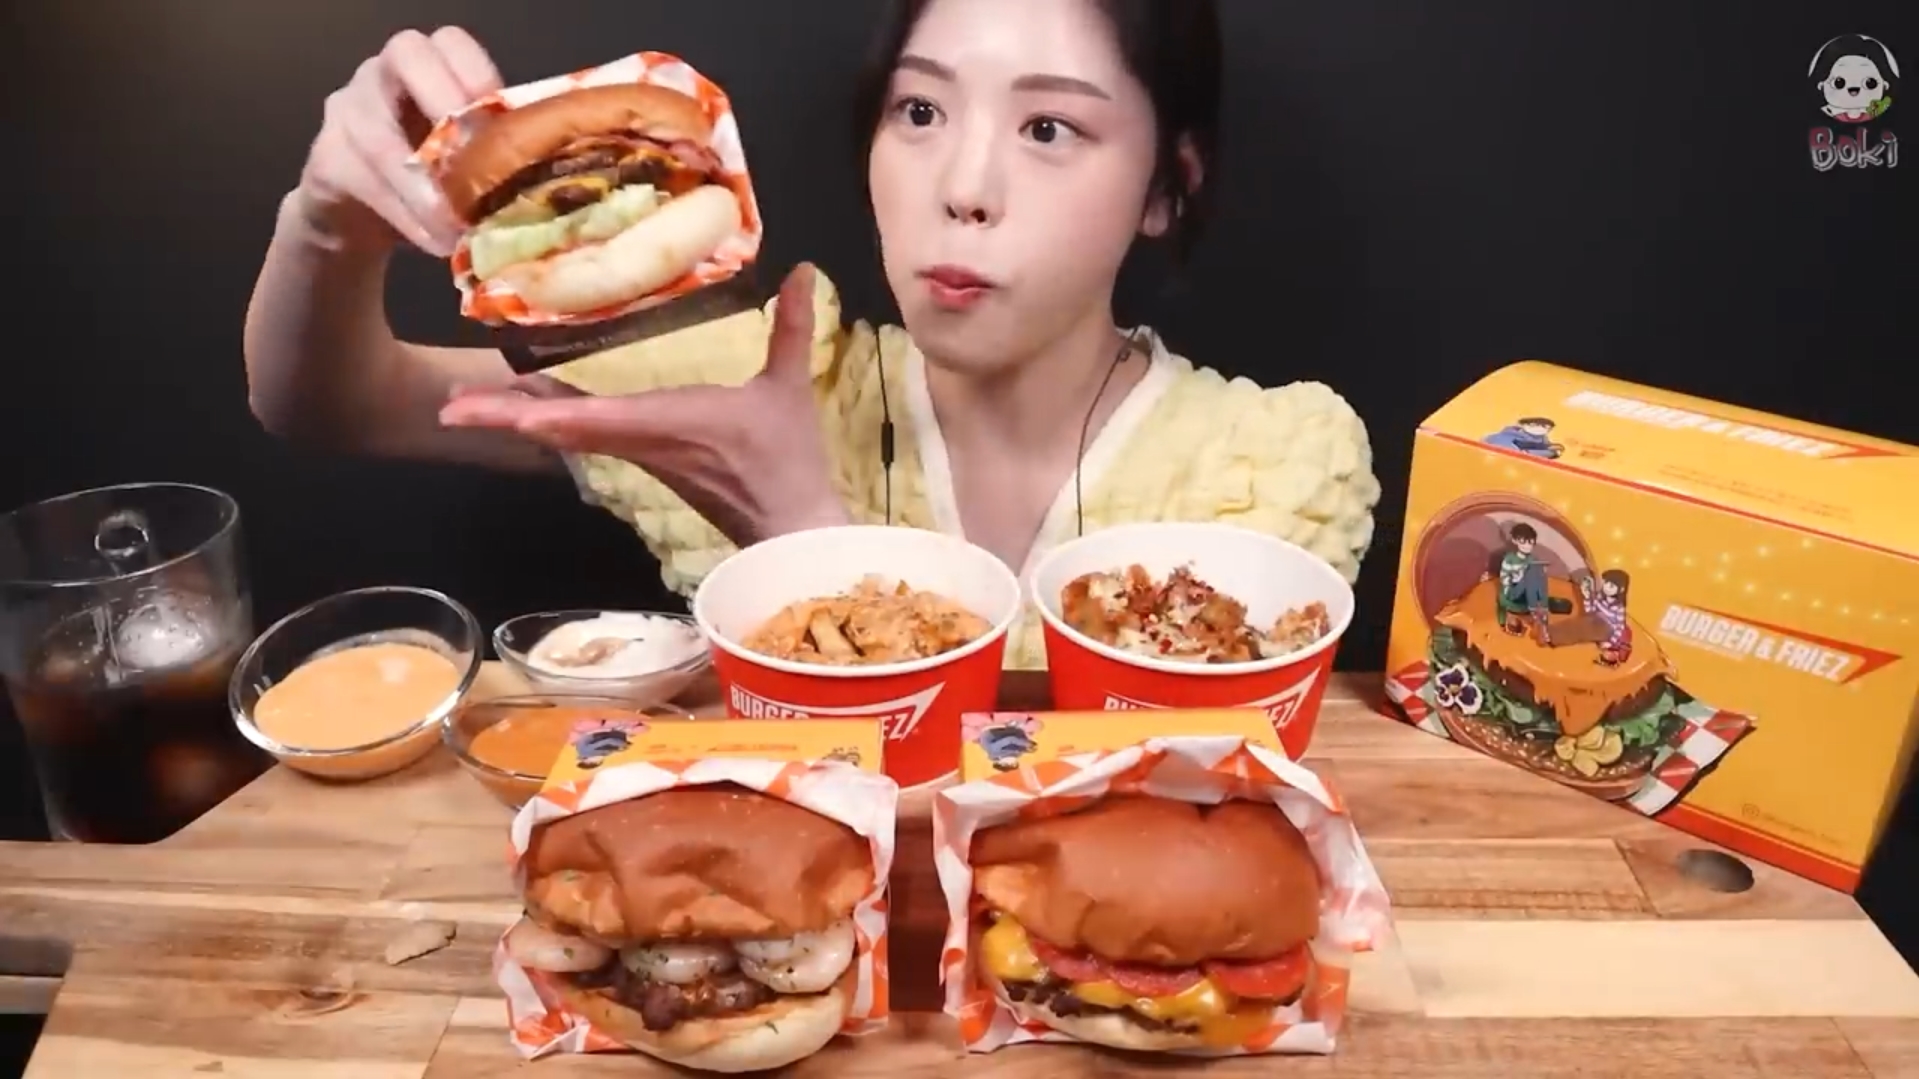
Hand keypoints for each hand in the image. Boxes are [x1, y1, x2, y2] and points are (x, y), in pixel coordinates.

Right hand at [291, 27, 501, 255]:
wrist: (359, 220)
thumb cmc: (427, 182)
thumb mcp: (463, 162)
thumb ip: (492, 152)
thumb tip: (548, 177)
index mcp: (427, 66)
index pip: (450, 42)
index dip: (477, 71)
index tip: (502, 119)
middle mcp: (381, 73)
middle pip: (406, 53)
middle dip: (444, 99)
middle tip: (474, 155)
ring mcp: (346, 109)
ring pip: (379, 133)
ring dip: (424, 187)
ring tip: (458, 228)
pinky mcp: (324, 159)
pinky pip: (363, 181)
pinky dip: (405, 216)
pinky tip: (435, 241)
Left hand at [439, 264, 850, 544]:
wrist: (789, 527)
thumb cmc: (786, 459)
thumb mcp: (787, 389)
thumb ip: (792, 328)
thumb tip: (805, 269)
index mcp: (668, 422)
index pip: (596, 419)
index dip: (550, 413)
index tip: (507, 407)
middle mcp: (641, 441)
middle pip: (560, 429)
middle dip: (505, 417)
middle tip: (449, 407)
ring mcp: (638, 454)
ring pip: (567, 434)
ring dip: (518, 419)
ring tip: (468, 405)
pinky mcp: (645, 461)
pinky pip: (585, 437)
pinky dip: (551, 420)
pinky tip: (531, 409)